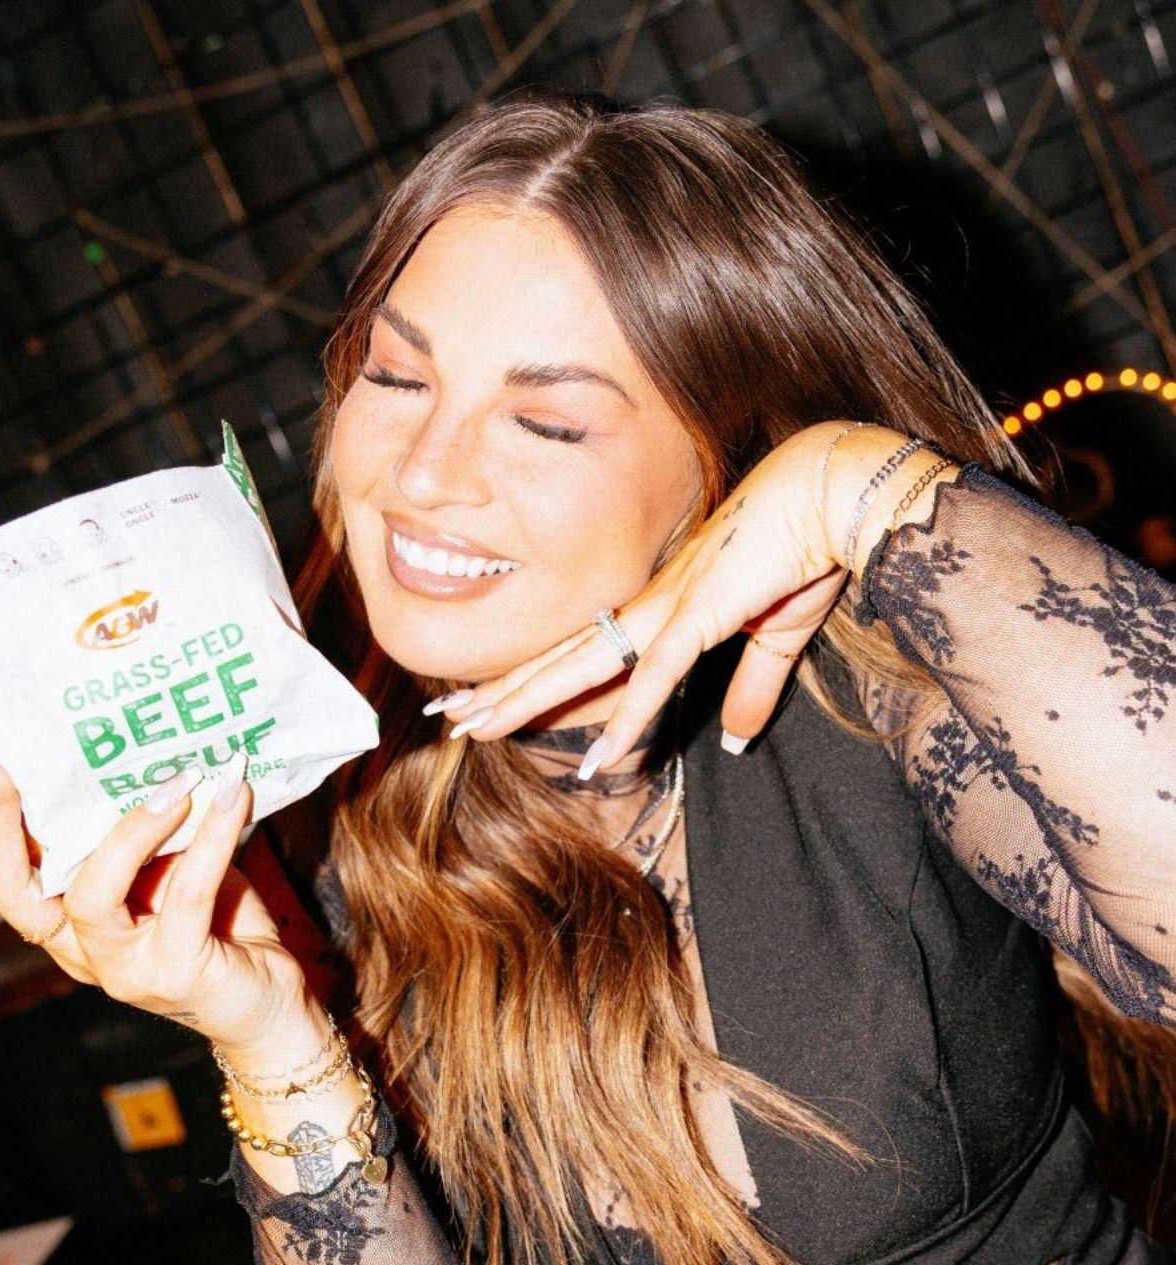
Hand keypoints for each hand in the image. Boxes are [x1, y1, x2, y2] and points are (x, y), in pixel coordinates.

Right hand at [0, 749, 310, 1055]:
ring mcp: (124, 971)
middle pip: (22, 893)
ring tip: (181, 777)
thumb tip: (148, 755)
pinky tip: (234, 797)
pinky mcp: (176, 974)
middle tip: (19, 763)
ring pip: (98, 891)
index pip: (8, 878)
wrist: (269, 999)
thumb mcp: (171, 871)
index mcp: (68, 924)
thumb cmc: (217, 927)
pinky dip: (213, 837)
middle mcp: (83, 953)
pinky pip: (187, 894)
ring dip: (137, 823)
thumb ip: (147, 833)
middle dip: (8, 824)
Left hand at [430, 422, 853, 773]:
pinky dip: (626, 719)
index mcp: (661, 605)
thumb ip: (752, 687)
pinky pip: (655, 678)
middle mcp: (650, 606)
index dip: (533, 676)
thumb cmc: (806, 547)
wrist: (834, 493)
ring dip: (525, 700)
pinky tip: (595, 758)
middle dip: (499, 691)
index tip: (489, 699)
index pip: (582, 650)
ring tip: (470, 728)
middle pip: (558, 657)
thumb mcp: (777, 634)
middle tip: (445, 718)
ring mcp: (669, 608)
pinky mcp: (702, 615)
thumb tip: (736, 739)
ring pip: (580, 665)